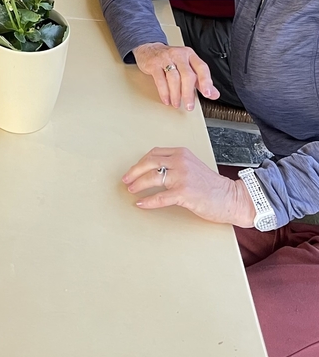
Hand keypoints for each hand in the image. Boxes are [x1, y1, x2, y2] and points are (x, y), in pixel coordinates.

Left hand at [122, 146, 255, 225]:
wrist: (230, 198)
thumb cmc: (211, 185)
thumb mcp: (192, 166)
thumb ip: (175, 165)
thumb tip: (152, 171)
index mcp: (181, 153)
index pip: (154, 153)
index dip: (140, 162)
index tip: (133, 170)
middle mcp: (181, 161)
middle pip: (149, 162)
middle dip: (134, 171)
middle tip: (126, 180)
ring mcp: (182, 177)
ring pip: (152, 178)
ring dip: (138, 185)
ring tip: (132, 190)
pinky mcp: (184, 193)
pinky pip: (160, 197)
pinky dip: (148, 201)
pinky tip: (141, 204)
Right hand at [133, 42, 219, 110]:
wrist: (149, 50)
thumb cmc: (171, 60)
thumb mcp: (188, 67)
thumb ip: (200, 81)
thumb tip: (214, 94)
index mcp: (190, 55)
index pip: (201, 67)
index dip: (206, 81)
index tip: (208, 94)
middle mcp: (179, 55)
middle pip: (187, 74)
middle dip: (188, 93)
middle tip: (189, 105)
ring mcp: (165, 58)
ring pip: (173, 78)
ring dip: (176, 94)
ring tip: (176, 104)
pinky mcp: (154, 64)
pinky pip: (160, 79)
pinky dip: (164, 92)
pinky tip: (167, 99)